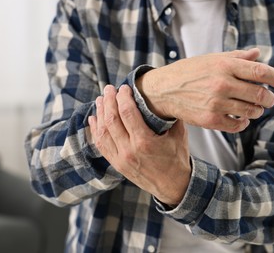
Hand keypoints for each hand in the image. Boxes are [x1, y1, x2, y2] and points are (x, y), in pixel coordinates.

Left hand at [88, 85, 190, 205]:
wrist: (173, 187)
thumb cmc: (177, 160)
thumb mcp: (179, 136)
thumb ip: (172, 117)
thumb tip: (166, 98)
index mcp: (145, 142)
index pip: (127, 113)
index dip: (123, 97)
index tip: (124, 87)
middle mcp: (129, 150)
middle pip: (112, 120)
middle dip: (109, 101)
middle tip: (109, 88)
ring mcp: (120, 159)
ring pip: (103, 132)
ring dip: (100, 113)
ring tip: (100, 100)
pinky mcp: (117, 164)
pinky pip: (101, 145)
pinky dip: (95, 130)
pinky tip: (94, 119)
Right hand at [136, 48, 273, 132]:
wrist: (165, 90)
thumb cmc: (190, 71)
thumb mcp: (213, 58)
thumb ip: (237, 57)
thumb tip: (258, 54)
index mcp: (225, 65)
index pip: (260, 72)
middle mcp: (222, 83)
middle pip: (260, 94)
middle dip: (269, 98)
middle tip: (268, 99)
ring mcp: (216, 103)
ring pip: (251, 111)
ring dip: (257, 111)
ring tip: (253, 108)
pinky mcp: (210, 119)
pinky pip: (237, 125)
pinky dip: (243, 123)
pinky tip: (241, 119)